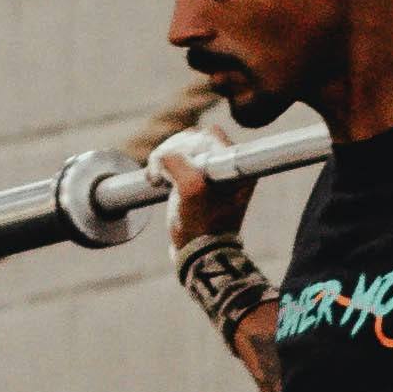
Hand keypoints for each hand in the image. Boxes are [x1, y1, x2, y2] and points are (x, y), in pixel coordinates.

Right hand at [153, 133, 235, 254]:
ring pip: (184, 151)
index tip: (173, 165)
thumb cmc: (200, 226)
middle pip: (195, 140)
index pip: (208, 135)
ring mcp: (213, 176)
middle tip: (159, 173)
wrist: (199, 256)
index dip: (186, 145)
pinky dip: (164, 170)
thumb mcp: (190, 189)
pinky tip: (156, 182)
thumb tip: (163, 156)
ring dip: (165, 161)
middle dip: (173, 153)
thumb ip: (177, 162)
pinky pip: (179, 164)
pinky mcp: (198, 185)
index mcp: (236, 167)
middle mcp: (228, 168)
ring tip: (156, 180)